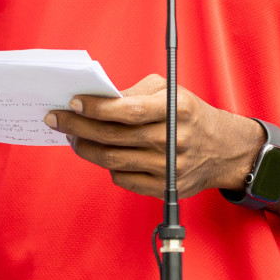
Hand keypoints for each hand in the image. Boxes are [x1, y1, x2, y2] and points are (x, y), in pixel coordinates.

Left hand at [46, 75, 264, 198]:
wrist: (223, 150)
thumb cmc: (189, 114)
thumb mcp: (169, 91)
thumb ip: (134, 92)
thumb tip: (97, 99)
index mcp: (174, 109)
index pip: (126, 110)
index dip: (95, 108)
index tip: (73, 102)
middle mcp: (171, 139)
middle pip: (113, 137)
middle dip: (78, 127)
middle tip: (56, 118)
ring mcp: (167, 167)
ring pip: (113, 160)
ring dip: (85, 147)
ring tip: (72, 136)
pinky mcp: (163, 188)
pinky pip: (122, 178)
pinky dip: (106, 165)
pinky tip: (99, 152)